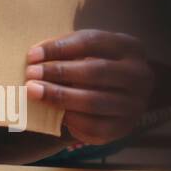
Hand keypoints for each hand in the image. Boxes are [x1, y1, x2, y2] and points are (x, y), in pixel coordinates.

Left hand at [24, 30, 152, 146]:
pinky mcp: (124, 128)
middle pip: (96, 72)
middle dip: (59, 72)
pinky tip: (53, 113)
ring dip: (59, 97)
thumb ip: (64, 49)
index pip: (93, 42)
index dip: (59, 48)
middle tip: (31, 74)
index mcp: (130, 48)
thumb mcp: (85, 50)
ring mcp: (135, 105)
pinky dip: (70, 120)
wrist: (118, 95)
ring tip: (34, 92)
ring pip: (94, 102)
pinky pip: (94, 127)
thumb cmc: (93, 64)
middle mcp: (140, 76)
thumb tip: (34, 57)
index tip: (32, 55)